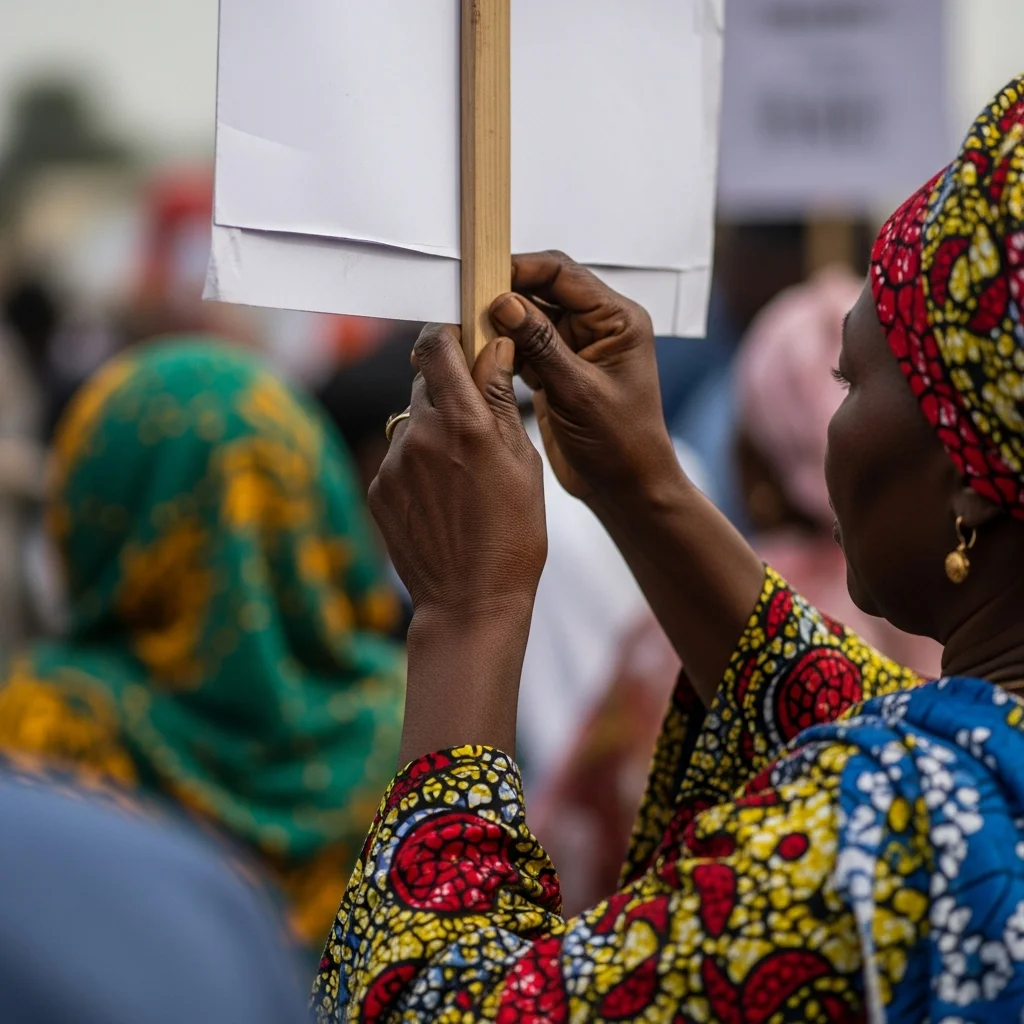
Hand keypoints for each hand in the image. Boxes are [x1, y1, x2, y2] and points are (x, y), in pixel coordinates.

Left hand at [370, 325, 546, 619]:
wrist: (469, 601)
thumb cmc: (512, 535)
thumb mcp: (524, 462)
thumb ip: (500, 400)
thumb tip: (494, 348)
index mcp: (464, 423)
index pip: (436, 346)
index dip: (446, 335)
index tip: (460, 341)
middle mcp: (420, 435)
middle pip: (423, 381)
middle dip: (447, 389)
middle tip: (473, 420)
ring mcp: (393, 463)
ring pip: (410, 421)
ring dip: (432, 430)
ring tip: (459, 475)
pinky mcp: (378, 488)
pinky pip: (398, 457)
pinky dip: (417, 464)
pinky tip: (441, 498)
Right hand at [489, 251, 676, 503]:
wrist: (626, 489)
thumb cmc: (620, 444)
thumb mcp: (579, 392)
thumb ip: (542, 345)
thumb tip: (504, 302)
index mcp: (617, 319)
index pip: (563, 273)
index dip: (522, 269)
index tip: (483, 276)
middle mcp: (597, 326)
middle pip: (542, 291)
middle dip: (505, 295)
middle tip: (466, 304)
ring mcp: (575, 348)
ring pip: (528, 319)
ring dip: (499, 324)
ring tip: (466, 329)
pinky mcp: (557, 371)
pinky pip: (523, 347)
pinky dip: (501, 349)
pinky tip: (477, 353)